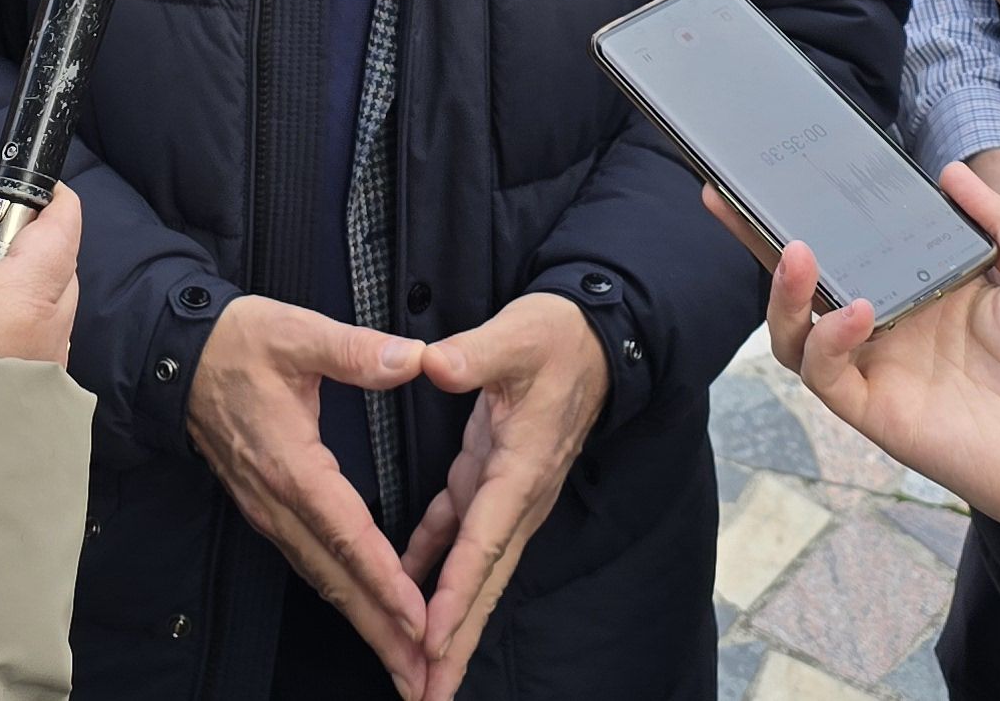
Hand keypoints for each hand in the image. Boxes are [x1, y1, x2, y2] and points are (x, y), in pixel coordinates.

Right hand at [0, 184, 82, 366]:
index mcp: (23, 304)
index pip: (61, 231)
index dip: (53, 203)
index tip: (44, 191)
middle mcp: (51, 342)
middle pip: (56, 278)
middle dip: (24, 263)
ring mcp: (50, 384)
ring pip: (43, 325)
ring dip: (13, 315)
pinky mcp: (41, 418)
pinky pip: (33, 364)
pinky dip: (9, 354)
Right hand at [186, 294, 432, 693]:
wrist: (176, 357)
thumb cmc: (238, 343)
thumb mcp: (297, 332)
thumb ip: (356, 351)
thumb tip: (413, 358)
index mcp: (291, 464)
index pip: (344, 533)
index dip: (382, 578)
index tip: (417, 615)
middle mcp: (277, 502)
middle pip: (335, 578)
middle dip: (380, 629)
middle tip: (421, 676)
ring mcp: (268, 512)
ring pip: (323, 579)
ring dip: (365, 623)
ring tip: (405, 664)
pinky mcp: (267, 511)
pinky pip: (310, 564)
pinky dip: (344, 597)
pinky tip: (369, 617)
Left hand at [401, 292, 607, 699]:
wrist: (595, 336)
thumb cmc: (557, 336)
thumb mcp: (518, 335)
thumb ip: (478, 353)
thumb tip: (437, 364)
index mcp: (521, 467)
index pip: (484, 540)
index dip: (457, 592)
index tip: (432, 638)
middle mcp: (517, 495)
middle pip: (483, 581)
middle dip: (457, 642)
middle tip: (427, 694)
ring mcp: (506, 492)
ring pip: (472, 570)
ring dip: (448, 622)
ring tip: (421, 674)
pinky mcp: (492, 478)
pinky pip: (455, 533)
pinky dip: (429, 565)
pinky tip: (404, 592)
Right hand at [765, 165, 999, 650]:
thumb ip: (994, 223)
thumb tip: (945, 172)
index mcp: (933, 290)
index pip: (863, 244)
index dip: (822, 210)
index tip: (787, 168)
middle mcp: (899, 328)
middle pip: (813, 283)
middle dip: (763, 242)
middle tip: (726, 196)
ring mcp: (887, 372)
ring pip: (802, 333)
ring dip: (785, 292)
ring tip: (795, 250)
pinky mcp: (884, 415)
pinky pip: (829, 377)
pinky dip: (826, 341)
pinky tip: (853, 311)